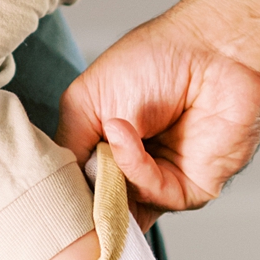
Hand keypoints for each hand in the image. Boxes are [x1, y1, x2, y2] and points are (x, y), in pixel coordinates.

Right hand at [56, 0, 259, 215]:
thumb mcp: (87, 99)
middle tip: (68, 182)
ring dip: (108, 180)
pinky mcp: (190, 190)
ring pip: (123, 211)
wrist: (215, 48)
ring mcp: (160, 183)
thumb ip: (69, 147)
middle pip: (97, 210)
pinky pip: (155, 196)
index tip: (43, 191)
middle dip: (82, 202)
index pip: (75, 189)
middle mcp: (131, 172)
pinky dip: (134, 168)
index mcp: (104, 150)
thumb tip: (58, 191)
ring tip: (105, 135)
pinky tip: (123, 134)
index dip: (61, 194)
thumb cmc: (155, 58)